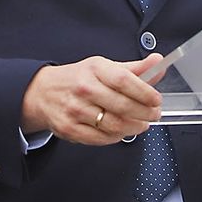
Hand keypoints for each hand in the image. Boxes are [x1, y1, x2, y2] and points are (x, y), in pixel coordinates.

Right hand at [20, 54, 164, 145]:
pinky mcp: (70, 129)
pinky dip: (117, 137)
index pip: (124, 81)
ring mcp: (76, 110)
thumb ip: (133, 69)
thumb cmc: (78, 79)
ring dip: (134, 128)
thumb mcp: (104, 67)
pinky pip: (101, 139)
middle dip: (145, 113)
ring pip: (114, 126)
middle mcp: (84, 89)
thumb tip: (158, 62)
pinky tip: (122, 131)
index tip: (156, 99)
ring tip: (141, 124)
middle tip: (153, 114)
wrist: (44, 92)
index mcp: (94, 69)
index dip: (145, 92)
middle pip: (122, 106)